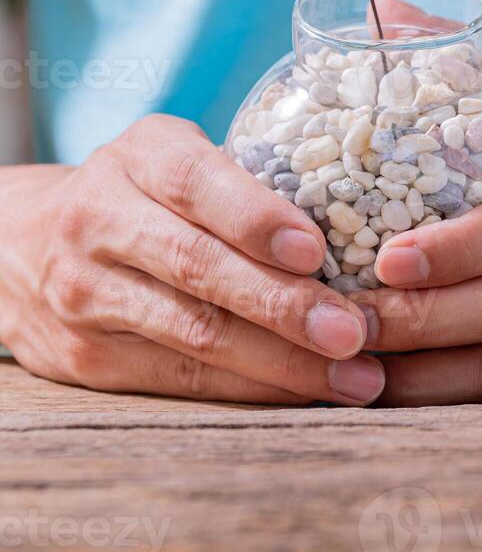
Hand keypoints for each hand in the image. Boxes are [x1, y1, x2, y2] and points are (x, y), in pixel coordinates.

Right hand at [0, 115, 384, 404]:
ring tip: (356, 375)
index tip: (315, 250)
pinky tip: (309, 392)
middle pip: (200, 268)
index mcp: (139, 159)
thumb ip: (253, 180)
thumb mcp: (181, 159)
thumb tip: (377, 216)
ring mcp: (86, 294)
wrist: (21, 245)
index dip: (256, 218)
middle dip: (285, 305)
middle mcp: (100, 222)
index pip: (195, 183)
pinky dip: (252, 388)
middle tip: (355, 330)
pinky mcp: (85, 359)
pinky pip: (180, 379)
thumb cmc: (148, 195)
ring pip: (194, 334)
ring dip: (283, 361)